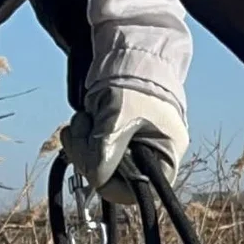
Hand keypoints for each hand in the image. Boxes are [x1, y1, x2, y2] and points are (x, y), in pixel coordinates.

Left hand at [60, 86, 188, 204]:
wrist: (130, 52)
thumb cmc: (135, 83)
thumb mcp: (119, 117)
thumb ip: (107, 151)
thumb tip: (95, 178)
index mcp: (165, 159)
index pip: (135, 191)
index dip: (108, 181)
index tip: (90, 164)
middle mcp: (150, 160)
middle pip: (112, 178)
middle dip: (89, 156)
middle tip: (78, 132)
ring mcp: (132, 149)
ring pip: (98, 164)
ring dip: (83, 143)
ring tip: (84, 117)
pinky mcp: (114, 139)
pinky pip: (93, 150)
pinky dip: (82, 137)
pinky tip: (83, 118)